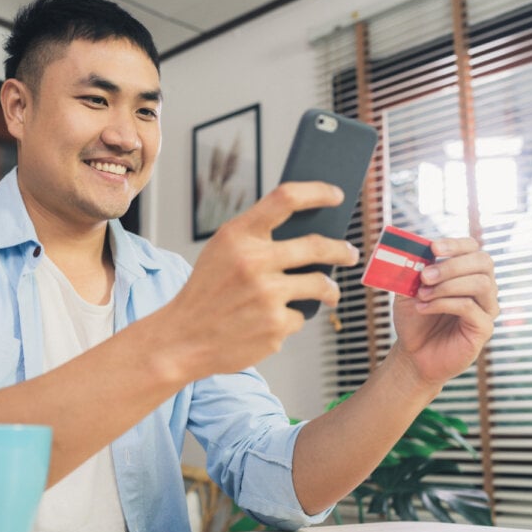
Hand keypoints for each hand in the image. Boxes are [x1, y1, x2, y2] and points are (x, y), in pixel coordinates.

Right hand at [159, 181, 358, 378]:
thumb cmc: (206, 293)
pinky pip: (299, 317)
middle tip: (350, 253)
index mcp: (238, 236)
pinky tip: (270, 323)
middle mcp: (254, 262)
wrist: (182, 339)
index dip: (317, 192)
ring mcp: (267, 296)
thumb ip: (255, 238)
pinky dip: (290, 319)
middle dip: (342, 250)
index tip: (336, 196)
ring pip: (319, 285)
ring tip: (329, 293)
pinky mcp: (275, 326)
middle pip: (318, 246)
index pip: (286, 198)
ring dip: (329, 290)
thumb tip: (308, 231)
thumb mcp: (220, 252)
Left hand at [390, 237, 498, 387]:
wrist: (413, 352)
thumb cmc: (414, 318)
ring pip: (481, 283)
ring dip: (447, 286)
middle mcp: (483, 286)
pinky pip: (470, 307)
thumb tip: (412, 250)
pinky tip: (424, 308)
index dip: (455, 244)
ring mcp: (487, 307)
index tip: (433, 248)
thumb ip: (412, 270)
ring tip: (422, 295)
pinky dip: (443, 304)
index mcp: (467, 272)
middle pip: (483, 262)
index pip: (472, 248)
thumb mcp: (407, 290)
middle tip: (424, 276)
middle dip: (451, 266)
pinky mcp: (484, 328)